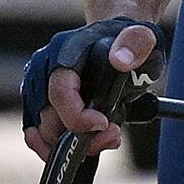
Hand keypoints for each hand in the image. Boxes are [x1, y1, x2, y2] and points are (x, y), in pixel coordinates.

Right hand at [23, 18, 157, 159]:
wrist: (121, 45)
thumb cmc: (129, 41)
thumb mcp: (143, 36)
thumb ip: (136, 42)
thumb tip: (120, 60)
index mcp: (64, 52)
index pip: (59, 93)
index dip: (77, 117)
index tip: (104, 124)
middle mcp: (44, 71)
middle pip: (48, 120)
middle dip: (80, 138)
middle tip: (112, 135)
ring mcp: (41, 90)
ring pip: (44, 133)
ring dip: (74, 146)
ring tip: (107, 138)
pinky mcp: (45, 107)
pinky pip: (41, 136)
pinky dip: (61, 147)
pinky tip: (87, 146)